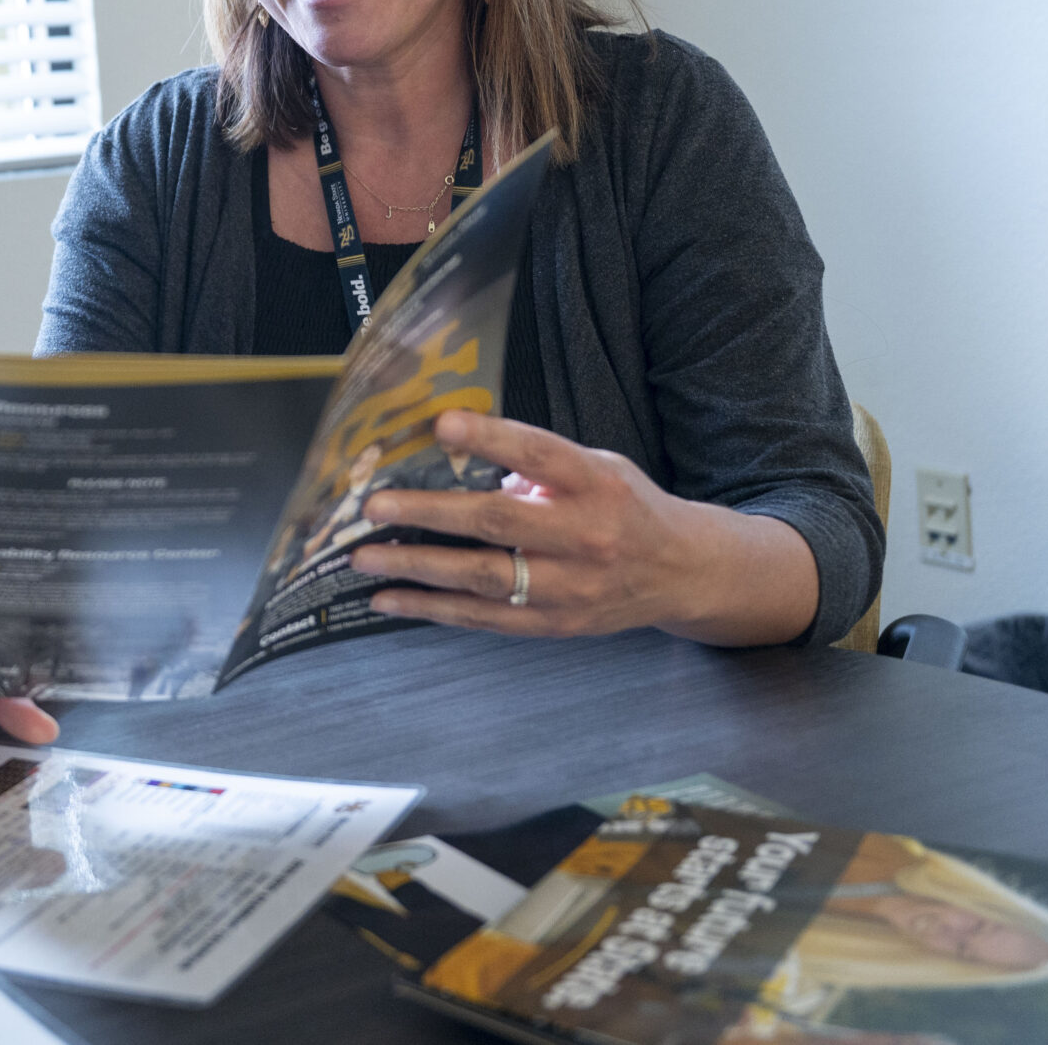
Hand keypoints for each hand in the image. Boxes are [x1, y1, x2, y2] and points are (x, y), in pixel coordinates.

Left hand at [348, 411, 818, 646]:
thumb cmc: (626, 506)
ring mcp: (570, 587)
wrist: (683, 573)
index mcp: (595, 483)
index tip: (440, 424)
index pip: (537, 454)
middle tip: (375, 507)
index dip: (489, 438)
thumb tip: (461, 460)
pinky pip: (484, 618)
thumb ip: (538, 464)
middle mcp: (584, 536)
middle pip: (497, 524)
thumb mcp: (597, 467)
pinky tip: (390, 598)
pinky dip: (433, 609)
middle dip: (429, 514)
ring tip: (364, 557)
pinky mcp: (555, 623)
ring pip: (482, 578)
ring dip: (417, 568)